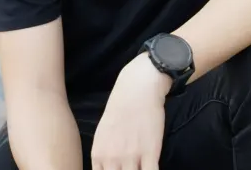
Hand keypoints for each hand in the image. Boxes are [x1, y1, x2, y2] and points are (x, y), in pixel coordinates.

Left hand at [90, 53, 171, 169]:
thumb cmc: (120, 108)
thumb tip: (104, 168)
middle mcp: (112, 158)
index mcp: (98, 154)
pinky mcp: (151, 153)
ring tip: (140, 168)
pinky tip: (151, 168)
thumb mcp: (103, 133)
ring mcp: (131, 157)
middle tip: (129, 169)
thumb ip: (103, 155)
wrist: (138, 88)